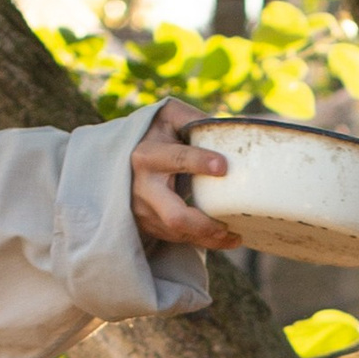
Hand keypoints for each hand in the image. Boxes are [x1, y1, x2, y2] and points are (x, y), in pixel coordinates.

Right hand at [130, 96, 233, 248]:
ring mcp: (144, 211)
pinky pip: (178, 238)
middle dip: (205, 224)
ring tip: (236, 235)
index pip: (175, 159)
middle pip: (175, 216)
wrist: (122, 159)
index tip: (223, 166)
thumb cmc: (154, 134)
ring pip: (179, 233)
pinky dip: (203, 241)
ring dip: (209, 238)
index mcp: (147, 156)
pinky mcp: (150, 225)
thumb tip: (229, 128)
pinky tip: (226, 238)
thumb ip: (192, 118)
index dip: (199, 162)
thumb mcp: (168, 117)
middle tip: (231, 224)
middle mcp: (143, 187)